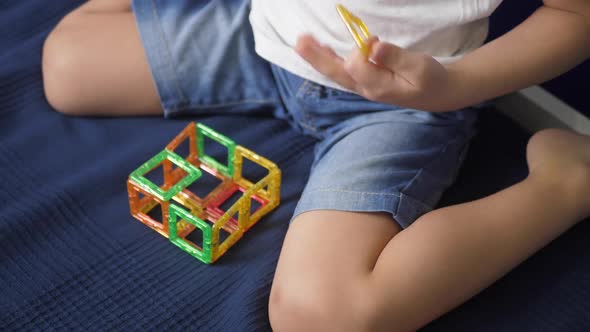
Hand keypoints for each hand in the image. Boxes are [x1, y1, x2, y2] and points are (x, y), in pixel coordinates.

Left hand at [295, 35, 452, 110]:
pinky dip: (329, 61)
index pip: (356, 64)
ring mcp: (363, 87)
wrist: (438, 94)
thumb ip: (395, 58)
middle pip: (336, 72)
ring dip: (318, 57)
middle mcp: (365, 88)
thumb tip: (373, 46)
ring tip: (302, 43)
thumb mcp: (419, 67)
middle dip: (317, 56)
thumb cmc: (431, 79)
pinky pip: (341, 73)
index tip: (373, 38)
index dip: (360, 47)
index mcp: (377, 86)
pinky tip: (322, 51)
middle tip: (300, 40)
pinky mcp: (365, 83)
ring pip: (336, 73)